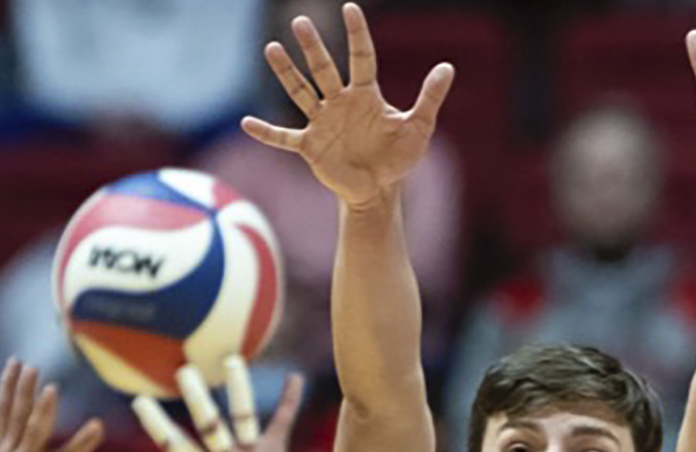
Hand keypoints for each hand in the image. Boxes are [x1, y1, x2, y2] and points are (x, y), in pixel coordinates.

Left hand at [0, 360, 148, 451]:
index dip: (84, 443)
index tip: (99, 425)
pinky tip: (13, 364)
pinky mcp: (0, 443)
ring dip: (22, 391)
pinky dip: (7, 388)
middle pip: (34, 435)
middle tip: (52, 388)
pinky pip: (3, 411)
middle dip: (43, 412)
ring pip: (15, 417)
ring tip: (31, 366)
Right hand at [129, 359, 305, 451]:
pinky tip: (295, 378)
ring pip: (243, 418)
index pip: (173, 446)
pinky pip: (282, 423)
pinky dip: (289, 400)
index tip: (140, 401)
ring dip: (239, 389)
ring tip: (232, 361)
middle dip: (197, 399)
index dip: (156, 424)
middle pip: (209, 427)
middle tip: (185, 371)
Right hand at [242, 3, 453, 209]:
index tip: (350, 8)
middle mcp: (339, 102)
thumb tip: (447, 67)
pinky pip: (284, 137)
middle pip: (324, 69)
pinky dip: (266, 132)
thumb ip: (430, 97)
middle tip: (300, 21)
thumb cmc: (398, 157)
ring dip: (286, 73)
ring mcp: (321, 122)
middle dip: (312, 47)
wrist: (378, 189)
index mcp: (365, 94)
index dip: (357, 34)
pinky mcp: (310, 146)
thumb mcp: (419, 127)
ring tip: (271, 48)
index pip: (361, 57)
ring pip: (300, 92)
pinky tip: (247, 123)